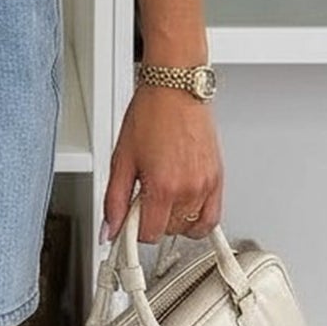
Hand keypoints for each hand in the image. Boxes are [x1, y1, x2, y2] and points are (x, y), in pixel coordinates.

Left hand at [100, 83, 223, 245]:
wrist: (175, 90)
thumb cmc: (150, 115)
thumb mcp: (121, 158)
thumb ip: (114, 200)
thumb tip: (109, 229)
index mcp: (163, 186)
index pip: (148, 235)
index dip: (133, 229)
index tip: (128, 220)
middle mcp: (189, 189)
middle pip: (168, 232)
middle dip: (152, 220)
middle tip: (143, 197)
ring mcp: (206, 185)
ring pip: (189, 227)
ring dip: (173, 219)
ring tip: (162, 197)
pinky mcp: (218, 179)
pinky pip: (212, 218)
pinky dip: (198, 220)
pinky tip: (183, 208)